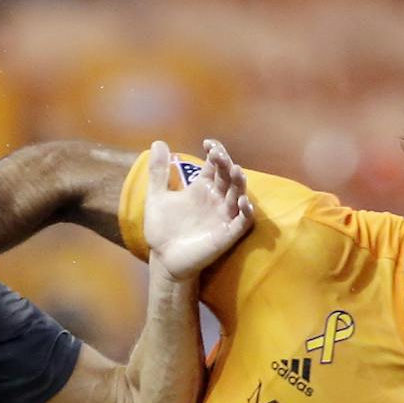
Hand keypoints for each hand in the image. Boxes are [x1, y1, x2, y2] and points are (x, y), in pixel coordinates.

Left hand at [141, 138, 252, 281]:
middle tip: (218, 155)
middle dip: (226, 164)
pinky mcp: (228, 235)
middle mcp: (216, 199)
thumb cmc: (163, 229)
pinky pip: (243, 221)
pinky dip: (246, 212)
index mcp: (202, 187)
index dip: (215, 152)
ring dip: (239, 182)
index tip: (207, 143)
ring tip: (236, 170)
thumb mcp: (157, 197)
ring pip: (238, 194)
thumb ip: (158, 172)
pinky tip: (243, 201)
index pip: (215, 165)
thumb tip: (158, 142)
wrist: (163, 259)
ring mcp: (223, 216)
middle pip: (228, 176)